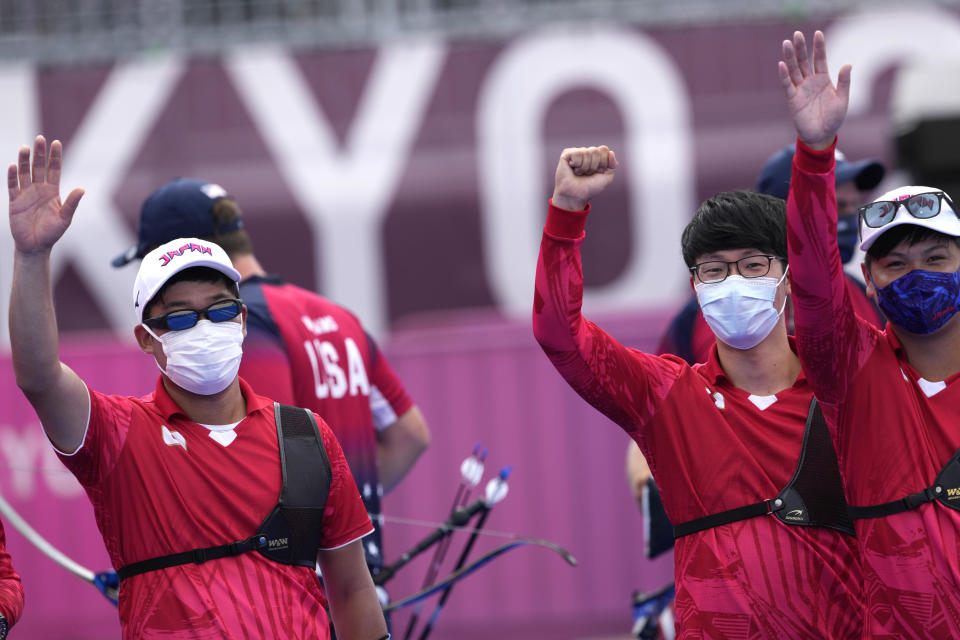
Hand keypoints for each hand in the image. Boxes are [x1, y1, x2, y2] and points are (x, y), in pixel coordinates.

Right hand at [7, 135, 83, 253]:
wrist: (36, 245)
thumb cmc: (52, 232)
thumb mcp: (65, 218)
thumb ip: (72, 203)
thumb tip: (82, 189)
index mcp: (53, 191)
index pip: (54, 170)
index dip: (55, 157)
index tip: (56, 142)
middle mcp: (39, 189)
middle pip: (39, 167)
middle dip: (39, 153)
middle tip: (39, 138)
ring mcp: (26, 194)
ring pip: (25, 173)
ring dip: (24, 161)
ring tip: (25, 148)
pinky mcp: (15, 202)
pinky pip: (13, 187)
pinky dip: (13, 177)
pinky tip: (13, 166)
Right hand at [551, 145, 617, 210]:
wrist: (576, 195)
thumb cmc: (590, 187)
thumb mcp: (607, 177)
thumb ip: (613, 165)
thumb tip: (611, 152)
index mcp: (597, 156)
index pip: (604, 149)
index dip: (603, 162)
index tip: (598, 172)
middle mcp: (587, 152)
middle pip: (596, 150)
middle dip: (593, 165)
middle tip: (587, 174)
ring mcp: (576, 152)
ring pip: (586, 152)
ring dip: (585, 167)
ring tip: (579, 173)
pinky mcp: (567, 154)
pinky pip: (577, 153)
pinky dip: (577, 164)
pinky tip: (573, 169)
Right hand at [778, 30, 850, 149]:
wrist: (822, 136)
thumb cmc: (834, 119)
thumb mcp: (842, 99)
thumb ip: (844, 82)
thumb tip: (848, 64)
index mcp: (823, 79)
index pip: (820, 59)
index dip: (819, 47)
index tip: (818, 34)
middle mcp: (810, 82)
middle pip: (804, 61)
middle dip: (801, 48)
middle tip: (797, 34)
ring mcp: (800, 89)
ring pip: (794, 70)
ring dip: (790, 57)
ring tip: (787, 43)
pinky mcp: (792, 99)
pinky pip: (787, 85)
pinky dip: (784, 75)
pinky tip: (782, 64)